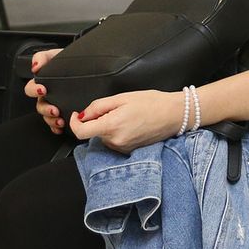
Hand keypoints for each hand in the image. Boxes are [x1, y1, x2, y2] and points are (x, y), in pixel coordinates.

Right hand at [23, 49, 66, 134]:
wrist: (91, 65)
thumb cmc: (73, 61)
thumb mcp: (57, 54)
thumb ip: (43, 57)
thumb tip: (35, 66)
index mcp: (43, 82)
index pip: (31, 87)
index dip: (34, 90)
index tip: (43, 89)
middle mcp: (48, 94)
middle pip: (39, 105)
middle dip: (45, 109)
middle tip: (54, 110)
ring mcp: (55, 104)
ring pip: (47, 116)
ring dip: (51, 120)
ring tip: (60, 120)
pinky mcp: (64, 112)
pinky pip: (56, 124)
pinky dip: (56, 128)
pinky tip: (61, 128)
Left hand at [70, 90, 184, 153]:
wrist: (174, 115)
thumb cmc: (152, 103)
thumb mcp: (122, 97)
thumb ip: (98, 106)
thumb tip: (83, 115)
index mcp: (112, 126)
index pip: (81, 132)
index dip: (74, 123)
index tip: (77, 115)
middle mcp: (116, 141)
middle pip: (94, 133)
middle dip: (98, 120)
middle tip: (115, 107)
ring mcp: (123, 148)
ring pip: (104, 137)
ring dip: (108, 126)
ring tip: (127, 115)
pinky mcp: (130, 151)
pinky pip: (115, 141)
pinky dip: (117, 132)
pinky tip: (131, 123)